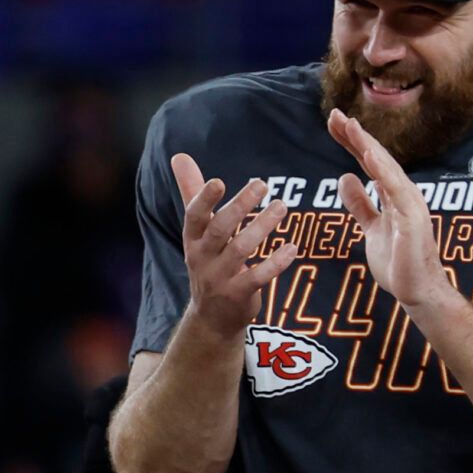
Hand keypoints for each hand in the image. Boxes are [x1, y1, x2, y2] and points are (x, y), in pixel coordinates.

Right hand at [175, 154, 297, 339]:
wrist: (211, 316)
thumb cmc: (208, 260)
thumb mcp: (196, 230)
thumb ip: (191, 191)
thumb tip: (179, 155)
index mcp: (192, 238)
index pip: (193, 216)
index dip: (204, 199)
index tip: (219, 181)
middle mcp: (201, 256)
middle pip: (219, 229)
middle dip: (239, 206)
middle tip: (261, 183)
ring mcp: (219, 278)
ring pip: (240, 250)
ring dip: (262, 227)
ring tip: (281, 206)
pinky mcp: (239, 295)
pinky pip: (258, 277)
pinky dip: (275, 262)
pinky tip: (292, 247)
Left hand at [327, 109, 453, 310]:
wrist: (417, 292)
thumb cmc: (398, 262)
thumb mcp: (371, 227)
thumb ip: (360, 204)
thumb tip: (345, 177)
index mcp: (392, 195)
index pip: (369, 162)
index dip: (352, 142)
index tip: (334, 122)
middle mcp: (403, 194)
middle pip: (377, 158)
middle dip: (356, 136)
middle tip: (335, 114)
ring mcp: (410, 205)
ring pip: (386, 169)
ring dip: (368, 146)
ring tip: (350, 126)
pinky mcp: (412, 219)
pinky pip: (395, 191)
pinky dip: (383, 171)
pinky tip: (369, 155)